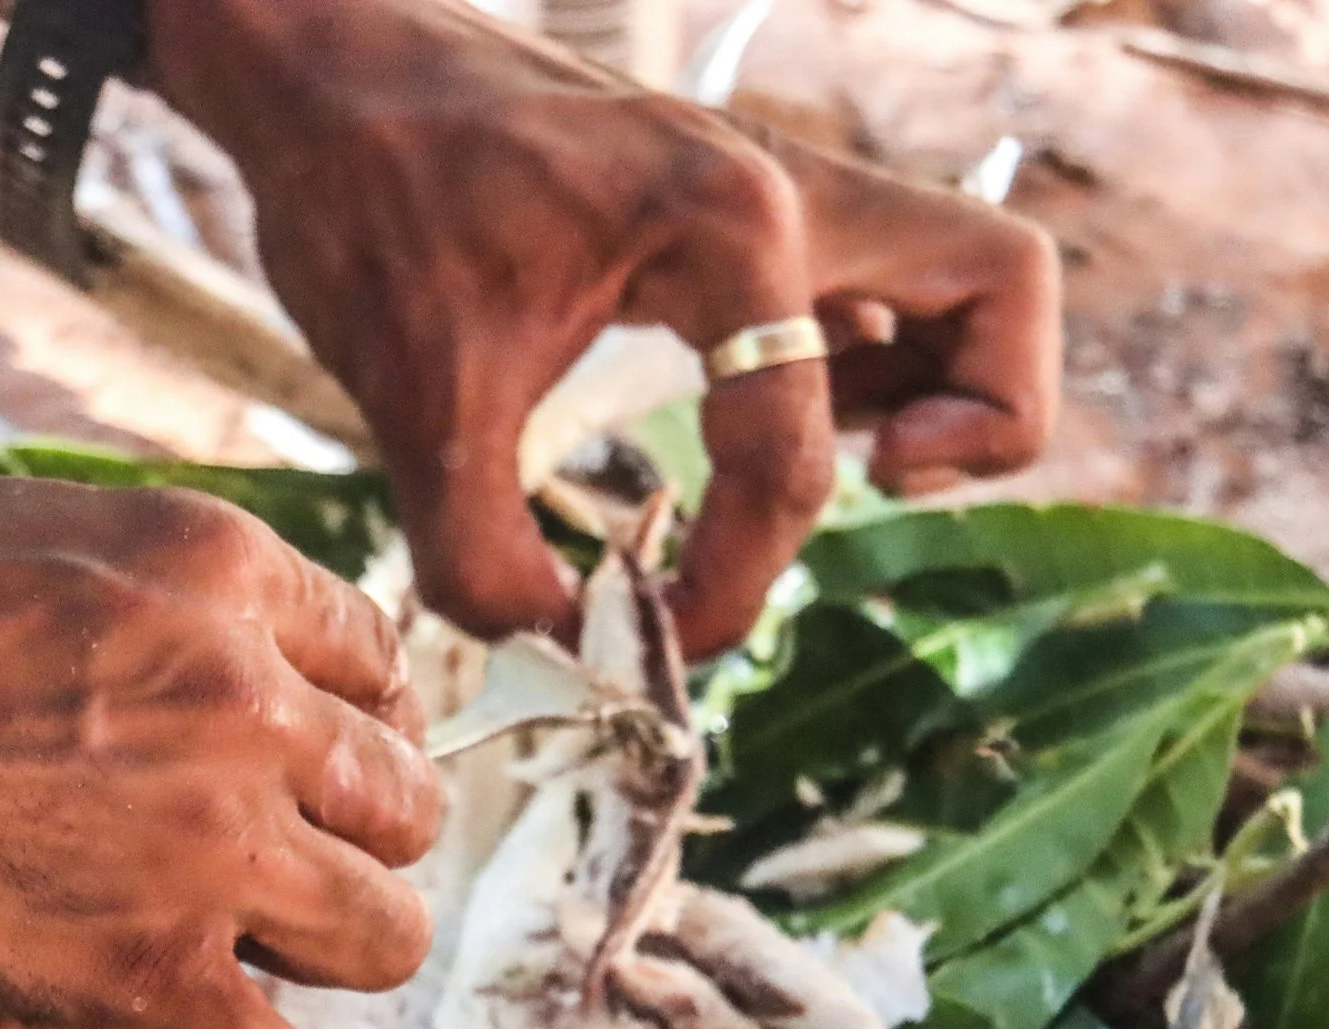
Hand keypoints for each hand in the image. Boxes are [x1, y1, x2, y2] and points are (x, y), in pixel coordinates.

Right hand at [0, 482, 432, 1028]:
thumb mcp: (20, 527)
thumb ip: (155, 575)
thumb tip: (227, 621)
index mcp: (221, 574)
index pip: (378, 661)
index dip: (350, 728)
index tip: (314, 771)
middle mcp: (250, 702)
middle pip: (401, 805)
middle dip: (347, 843)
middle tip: (275, 872)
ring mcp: (213, 848)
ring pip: (384, 936)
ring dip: (331, 956)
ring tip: (257, 964)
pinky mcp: (154, 978)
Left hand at [148, 0, 1061, 657]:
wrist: (325, 71)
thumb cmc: (368, 198)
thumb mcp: (411, 403)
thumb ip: (483, 559)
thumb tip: (561, 656)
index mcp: (724, 225)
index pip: (792, 452)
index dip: (736, 579)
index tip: (658, 635)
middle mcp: (786, 189)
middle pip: (1002, 286)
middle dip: (984, 417)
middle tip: (880, 485)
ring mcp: (779, 188)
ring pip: (968, 270)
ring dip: (943, 381)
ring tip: (840, 461)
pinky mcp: (746, 208)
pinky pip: (878, 279)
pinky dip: (872, 359)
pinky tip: (767, 422)